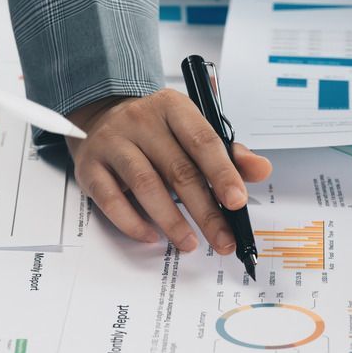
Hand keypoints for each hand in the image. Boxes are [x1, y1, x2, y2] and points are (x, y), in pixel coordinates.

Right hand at [67, 90, 271, 251]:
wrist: (101, 115)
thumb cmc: (157, 131)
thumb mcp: (192, 131)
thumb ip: (228, 153)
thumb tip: (261, 170)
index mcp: (173, 108)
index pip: (203, 141)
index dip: (222, 173)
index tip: (238, 202)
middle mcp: (141, 121)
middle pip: (178, 170)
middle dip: (205, 211)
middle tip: (223, 240)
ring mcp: (112, 142)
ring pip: (146, 186)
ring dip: (171, 220)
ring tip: (189, 244)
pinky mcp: (90, 167)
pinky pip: (111, 200)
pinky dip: (133, 223)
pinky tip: (151, 237)